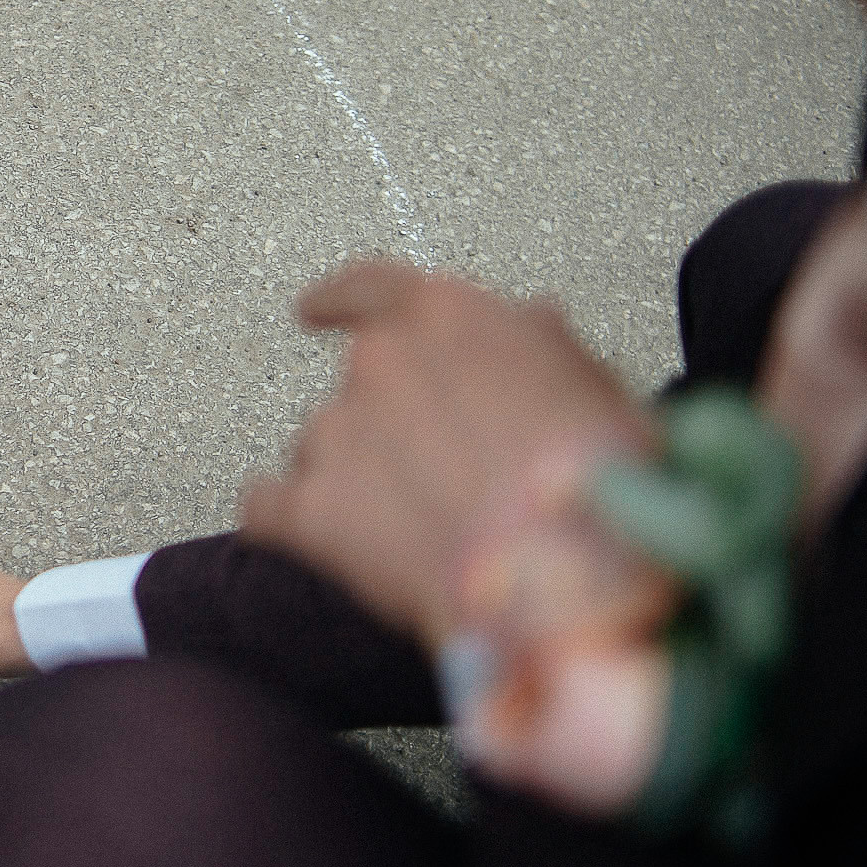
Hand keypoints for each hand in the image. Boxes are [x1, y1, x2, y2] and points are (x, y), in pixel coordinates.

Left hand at [243, 260, 652, 649]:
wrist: (563, 576)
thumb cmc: (598, 484)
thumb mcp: (597, 388)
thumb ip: (545, 344)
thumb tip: (530, 321)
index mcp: (446, 318)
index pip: (372, 290)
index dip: (339, 299)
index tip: (313, 308)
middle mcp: (377, 364)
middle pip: (360, 388)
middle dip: (391, 429)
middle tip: (442, 481)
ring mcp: (335, 434)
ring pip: (321, 450)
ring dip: (356, 482)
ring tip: (421, 533)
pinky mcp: (307, 510)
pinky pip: (269, 509)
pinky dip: (289, 524)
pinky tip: (333, 552)